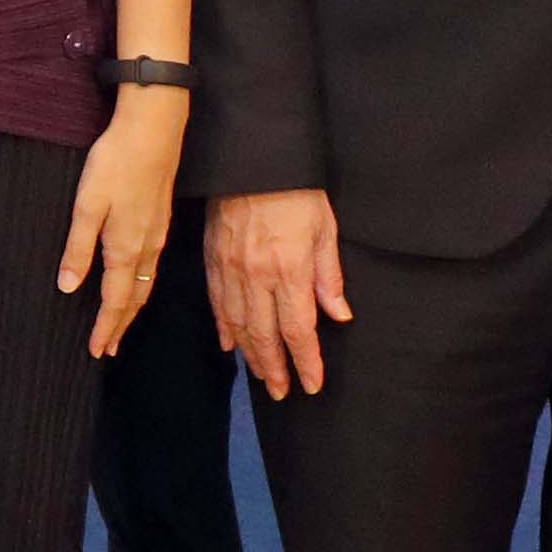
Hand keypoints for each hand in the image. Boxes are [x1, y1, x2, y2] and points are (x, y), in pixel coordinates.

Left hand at [62, 89, 187, 361]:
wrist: (153, 130)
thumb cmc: (116, 163)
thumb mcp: (86, 206)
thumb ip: (78, 249)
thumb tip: (68, 287)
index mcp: (124, 247)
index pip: (114, 300)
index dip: (105, 327)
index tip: (97, 351)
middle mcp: (145, 247)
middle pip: (134, 298)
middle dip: (120, 324)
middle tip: (108, 348)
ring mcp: (157, 234)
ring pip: (146, 283)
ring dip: (132, 307)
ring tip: (121, 323)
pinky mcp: (162, 220)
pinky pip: (152, 266)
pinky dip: (142, 285)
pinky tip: (137, 281)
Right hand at [209, 189, 348, 398]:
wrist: (253, 159)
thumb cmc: (296, 192)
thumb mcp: (324, 230)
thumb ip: (329, 276)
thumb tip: (339, 316)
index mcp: (288, 270)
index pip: (297, 329)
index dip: (305, 361)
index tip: (311, 384)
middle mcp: (256, 276)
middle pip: (265, 335)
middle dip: (275, 368)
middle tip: (283, 392)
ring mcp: (230, 270)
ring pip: (239, 325)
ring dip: (251, 355)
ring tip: (262, 376)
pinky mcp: (213, 259)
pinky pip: (217, 303)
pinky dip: (224, 327)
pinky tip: (230, 345)